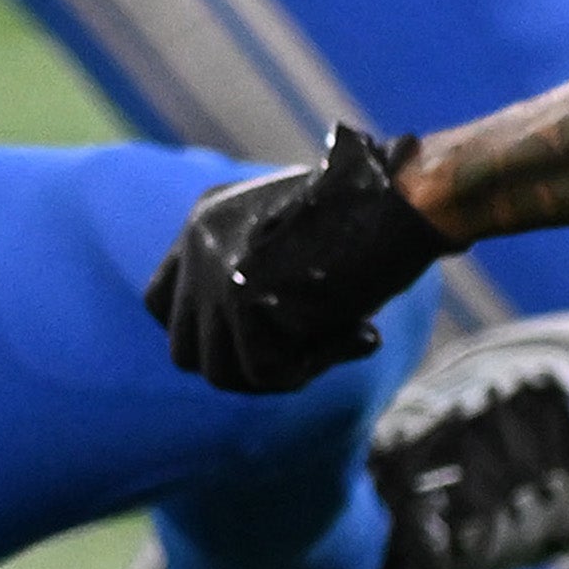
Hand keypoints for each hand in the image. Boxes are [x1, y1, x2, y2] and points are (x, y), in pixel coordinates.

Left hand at [142, 122, 450, 395]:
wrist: (408, 194)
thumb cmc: (378, 217)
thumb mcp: (298, 242)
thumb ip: (259, 286)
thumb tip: (246, 365)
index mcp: (205, 220)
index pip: (160, 303)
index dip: (203, 337)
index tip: (255, 344)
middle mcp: (198, 242)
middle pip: (184, 348)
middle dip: (243, 367)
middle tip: (306, 357)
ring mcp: (214, 269)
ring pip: (219, 371)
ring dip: (279, 374)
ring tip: (338, 344)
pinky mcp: (243, 295)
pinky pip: (263, 372)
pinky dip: (312, 370)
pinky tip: (360, 336)